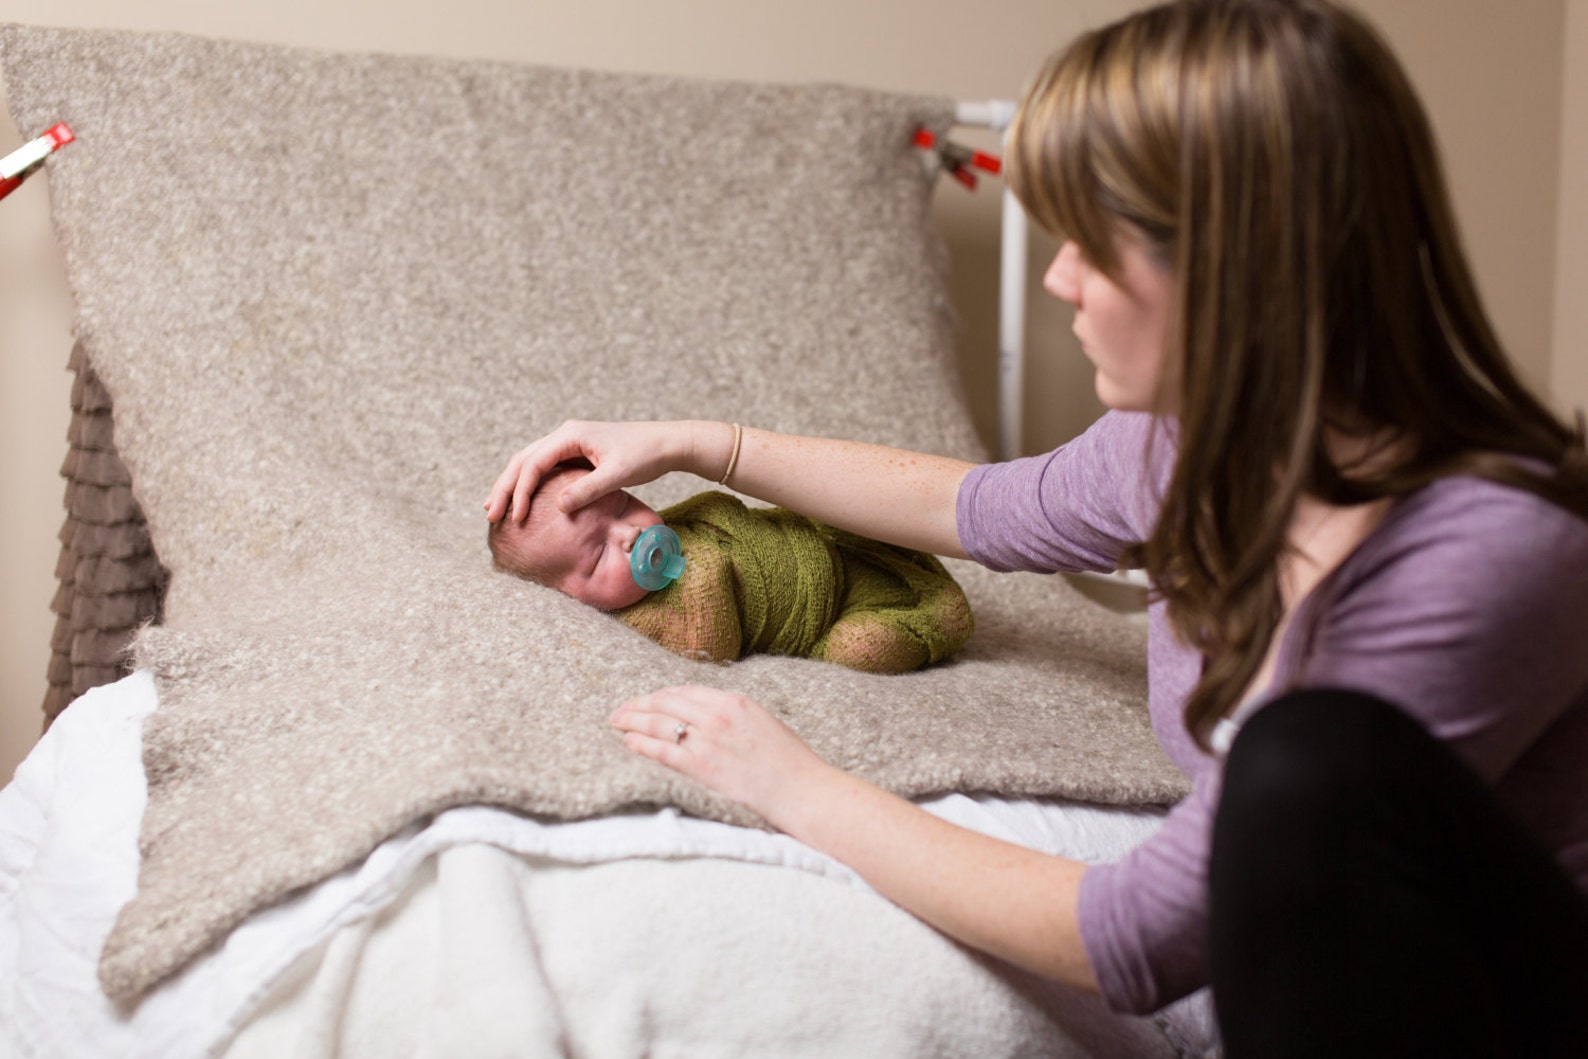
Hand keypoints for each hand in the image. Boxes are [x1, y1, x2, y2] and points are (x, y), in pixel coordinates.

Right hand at [483, 419, 706, 522]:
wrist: (667, 444)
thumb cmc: (646, 456)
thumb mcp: (617, 474)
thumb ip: (587, 490)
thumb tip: (557, 507)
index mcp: (571, 435)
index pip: (534, 464)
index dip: (520, 491)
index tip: (515, 517)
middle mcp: (566, 435)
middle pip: (523, 460)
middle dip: (504, 487)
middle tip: (489, 513)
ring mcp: (570, 443)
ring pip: (530, 462)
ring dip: (512, 484)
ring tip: (493, 506)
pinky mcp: (577, 453)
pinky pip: (545, 468)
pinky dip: (529, 483)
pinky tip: (521, 500)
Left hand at [609, 684, 835, 826]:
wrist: (801, 790)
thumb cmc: (790, 763)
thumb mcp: (763, 724)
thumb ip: (735, 716)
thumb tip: (709, 718)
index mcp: (735, 701)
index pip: (685, 691)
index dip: (661, 695)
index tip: (647, 700)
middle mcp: (718, 715)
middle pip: (666, 702)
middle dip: (639, 704)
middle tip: (621, 710)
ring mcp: (708, 740)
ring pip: (659, 723)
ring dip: (633, 721)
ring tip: (617, 723)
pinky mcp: (701, 766)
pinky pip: (662, 750)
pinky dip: (642, 744)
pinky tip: (629, 742)